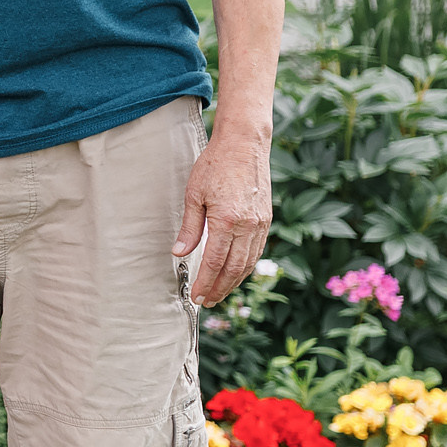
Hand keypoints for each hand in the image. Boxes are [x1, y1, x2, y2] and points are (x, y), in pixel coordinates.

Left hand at [174, 125, 271, 306]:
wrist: (245, 145)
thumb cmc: (215, 165)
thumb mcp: (194, 195)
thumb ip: (190, 228)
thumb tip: (179, 253)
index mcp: (227, 220)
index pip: (215, 262)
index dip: (205, 282)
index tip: (196, 296)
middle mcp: (248, 225)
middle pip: (234, 268)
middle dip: (219, 288)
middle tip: (206, 301)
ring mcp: (261, 223)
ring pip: (248, 262)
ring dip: (234, 281)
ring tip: (219, 293)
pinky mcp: (266, 219)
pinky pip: (257, 250)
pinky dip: (245, 265)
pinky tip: (235, 272)